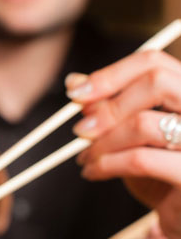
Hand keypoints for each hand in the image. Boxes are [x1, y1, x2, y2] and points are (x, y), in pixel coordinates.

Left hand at [65, 51, 180, 238]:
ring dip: (102, 142)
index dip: (111, 74)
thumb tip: (75, 81)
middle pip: (157, 81)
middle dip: (109, 105)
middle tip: (80, 130)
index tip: (76, 93)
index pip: (154, 62)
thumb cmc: (163, 176)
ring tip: (84, 157)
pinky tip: (93, 172)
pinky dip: (107, 164)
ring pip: (145, 123)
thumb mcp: (134, 137)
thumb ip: (111, 107)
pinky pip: (140, 159)